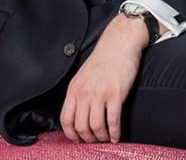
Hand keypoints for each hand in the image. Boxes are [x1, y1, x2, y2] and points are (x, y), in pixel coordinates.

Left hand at [60, 14, 146, 143]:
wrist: (119, 44)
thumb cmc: (103, 60)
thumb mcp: (83, 76)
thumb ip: (79, 94)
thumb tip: (78, 115)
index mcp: (74, 89)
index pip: (66, 119)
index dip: (71, 134)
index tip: (79, 140)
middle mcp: (84, 92)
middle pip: (81, 126)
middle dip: (88, 139)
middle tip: (95, 141)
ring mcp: (100, 93)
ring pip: (96, 127)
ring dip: (102, 137)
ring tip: (107, 138)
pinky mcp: (116, 94)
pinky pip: (113, 121)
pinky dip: (115, 133)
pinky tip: (117, 136)